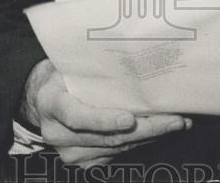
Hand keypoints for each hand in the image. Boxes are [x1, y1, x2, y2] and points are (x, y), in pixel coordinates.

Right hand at [21, 60, 190, 167]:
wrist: (43, 99)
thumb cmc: (62, 76)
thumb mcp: (70, 65)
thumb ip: (92, 68)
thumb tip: (132, 58)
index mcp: (51, 103)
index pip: (77, 117)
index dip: (104, 120)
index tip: (130, 119)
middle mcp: (57, 133)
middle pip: (106, 137)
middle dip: (145, 129)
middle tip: (174, 120)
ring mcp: (69, 152)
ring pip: (115, 148)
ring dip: (150, 137)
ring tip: (176, 123)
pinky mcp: (82, 162)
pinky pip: (116, 154)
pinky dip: (140, 143)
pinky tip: (159, 132)